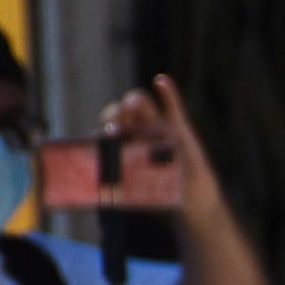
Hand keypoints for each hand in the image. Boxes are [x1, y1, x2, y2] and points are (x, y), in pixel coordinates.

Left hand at [98, 76, 213, 214]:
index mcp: (123, 143)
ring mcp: (158, 127)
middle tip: (119, 126)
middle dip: (117, 114)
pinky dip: (168, 92)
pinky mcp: (180, 128)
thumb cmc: (161, 199)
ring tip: (134, 107)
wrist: (192, 203)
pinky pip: (173, 106)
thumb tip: (93, 182)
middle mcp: (137, 131)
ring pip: (141, 104)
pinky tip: (161, 82)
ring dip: (135, 102)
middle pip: (120, 111)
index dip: (105, 128)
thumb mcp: (134, 193)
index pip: (107, 126)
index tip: (109, 136)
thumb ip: (115, 185)